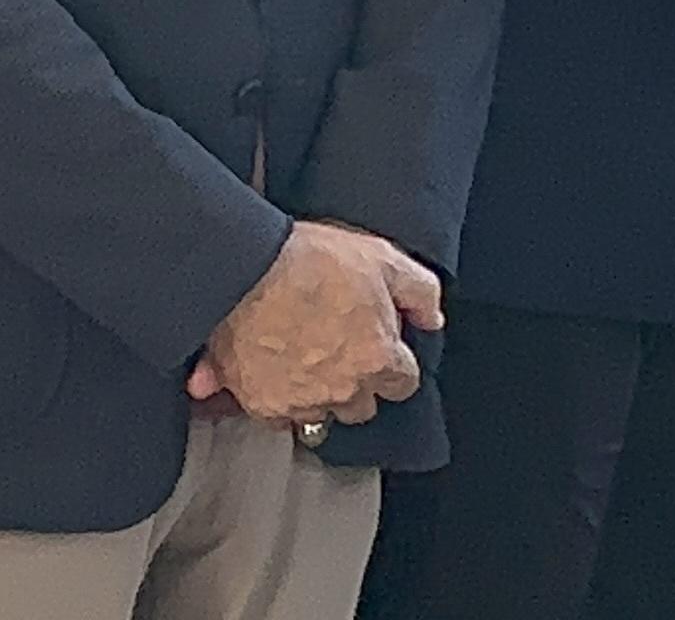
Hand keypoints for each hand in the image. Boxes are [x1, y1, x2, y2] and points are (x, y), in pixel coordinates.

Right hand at [187, 221, 438, 424]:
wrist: (242, 265)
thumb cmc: (308, 259)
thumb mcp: (380, 257)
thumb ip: (420, 291)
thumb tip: (432, 320)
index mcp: (378, 358)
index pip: (402, 383)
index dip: (389, 363)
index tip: (373, 348)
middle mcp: (345, 388)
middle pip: (360, 407)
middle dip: (352, 385)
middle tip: (331, 354)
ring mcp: (302, 399)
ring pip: (318, 416)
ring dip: (312, 396)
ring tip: (294, 366)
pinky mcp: (260, 401)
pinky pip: (273, 416)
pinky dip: (269, 400)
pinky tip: (261, 376)